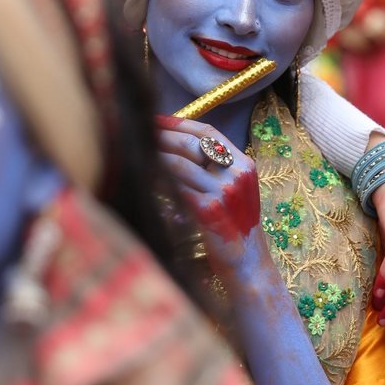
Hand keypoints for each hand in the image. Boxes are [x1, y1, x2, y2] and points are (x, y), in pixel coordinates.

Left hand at [155, 116, 261, 268]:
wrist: (246, 264)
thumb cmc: (233, 228)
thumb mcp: (233, 191)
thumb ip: (214, 169)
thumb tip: (176, 146)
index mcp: (244, 164)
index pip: (209, 132)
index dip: (180, 124)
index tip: (156, 120)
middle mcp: (236, 174)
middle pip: (192, 144)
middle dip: (162, 137)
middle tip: (140, 134)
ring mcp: (224, 191)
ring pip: (179, 164)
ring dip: (155, 158)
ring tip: (138, 155)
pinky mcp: (208, 210)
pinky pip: (175, 187)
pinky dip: (157, 181)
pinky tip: (144, 179)